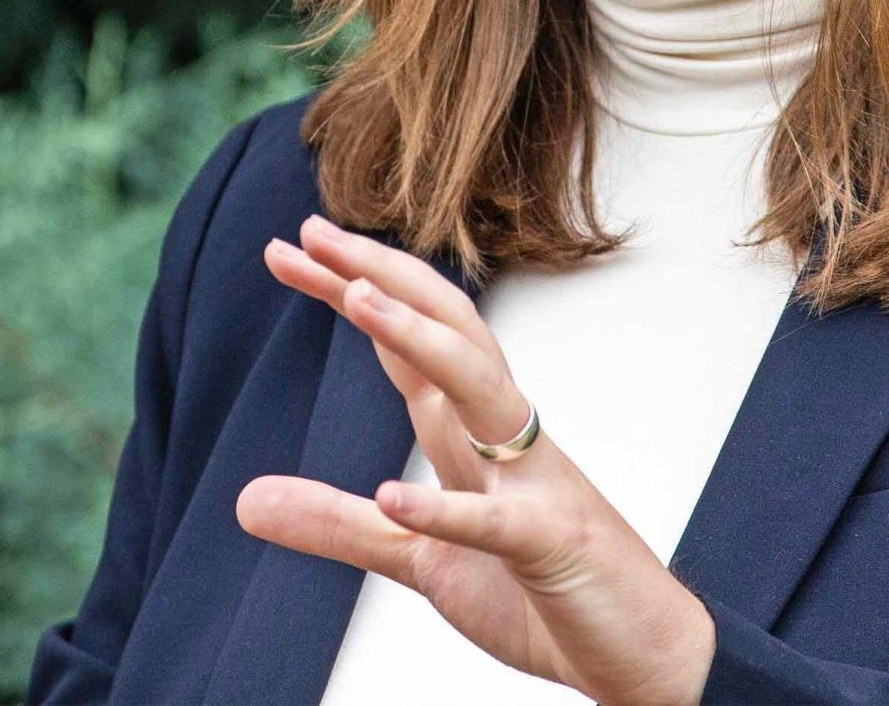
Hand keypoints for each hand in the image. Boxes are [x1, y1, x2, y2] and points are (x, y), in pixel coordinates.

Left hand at [236, 215, 715, 705]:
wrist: (645, 658)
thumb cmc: (543, 594)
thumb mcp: (419, 560)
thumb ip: (339, 524)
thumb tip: (243, 499)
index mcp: (476, 435)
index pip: (409, 342)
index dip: (352, 289)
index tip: (289, 248)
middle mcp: (509, 439)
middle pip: (448, 331)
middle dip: (380, 276)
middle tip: (308, 230)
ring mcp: (537, 485)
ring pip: (482, 390)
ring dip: (420, 340)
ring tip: (355, 298)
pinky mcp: (553, 547)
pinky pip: (498, 522)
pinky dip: (447, 511)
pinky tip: (393, 497)